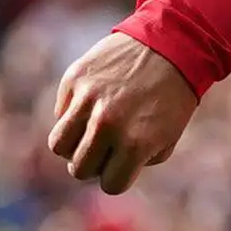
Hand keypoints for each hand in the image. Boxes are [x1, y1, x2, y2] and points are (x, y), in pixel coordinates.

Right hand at [47, 31, 201, 194]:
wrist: (169, 45)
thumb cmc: (171, 97)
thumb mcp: (167, 137)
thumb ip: (139, 160)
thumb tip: (107, 170)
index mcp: (136, 144)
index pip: (110, 184)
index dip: (116, 177)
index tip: (121, 165)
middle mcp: (108, 125)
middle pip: (79, 169)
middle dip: (92, 164)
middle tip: (102, 150)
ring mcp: (87, 101)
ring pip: (59, 146)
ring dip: (73, 145)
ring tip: (88, 134)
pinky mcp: (74, 79)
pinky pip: (60, 113)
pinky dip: (71, 115)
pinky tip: (91, 103)